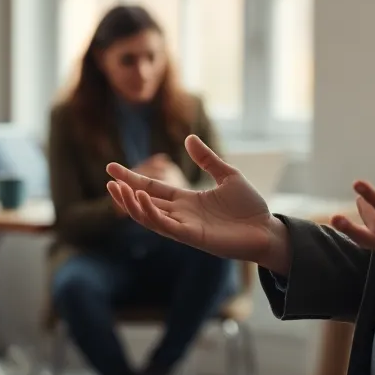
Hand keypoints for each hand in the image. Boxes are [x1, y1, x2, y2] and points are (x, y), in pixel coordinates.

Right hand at [106, 136, 290, 273]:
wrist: (267, 230)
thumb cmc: (250, 207)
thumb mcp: (228, 175)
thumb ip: (207, 159)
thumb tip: (188, 138)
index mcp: (187, 200)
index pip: (153, 188)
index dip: (133, 179)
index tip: (112, 168)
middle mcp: (181, 214)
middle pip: (145, 202)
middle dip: (125, 192)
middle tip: (108, 179)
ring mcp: (185, 227)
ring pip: (149, 216)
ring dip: (132, 204)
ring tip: (117, 189)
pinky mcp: (192, 237)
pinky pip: (165, 226)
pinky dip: (151, 213)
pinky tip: (143, 198)